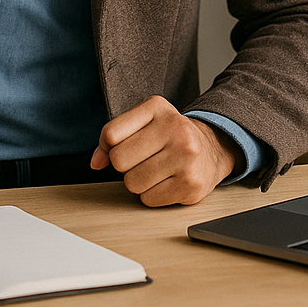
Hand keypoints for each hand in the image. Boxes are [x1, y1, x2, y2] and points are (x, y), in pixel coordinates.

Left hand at [90, 95, 237, 206]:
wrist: (211, 149)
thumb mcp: (142, 124)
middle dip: (125, 166)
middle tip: (143, 159)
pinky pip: (148, 199)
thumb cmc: (169, 136)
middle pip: (119, 161)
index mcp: (158, 107)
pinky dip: (152, 195)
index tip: (121, 146)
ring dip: (138, 182)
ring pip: (132, 183)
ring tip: (155, 170)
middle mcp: (176, 128)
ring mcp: (186, 157)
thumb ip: (112, 138)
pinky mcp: (191, 184)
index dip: (109, 147)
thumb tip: (96, 162)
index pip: (111, 134)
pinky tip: (166, 182)